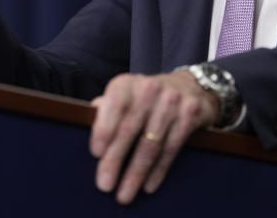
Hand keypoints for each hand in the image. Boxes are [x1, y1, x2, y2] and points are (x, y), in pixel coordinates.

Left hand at [89, 71, 218, 203]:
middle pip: (130, 129)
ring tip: (125, 193)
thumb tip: (86, 120)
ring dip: (136, 172)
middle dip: (115, 160)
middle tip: (105, 184)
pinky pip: (171, 148)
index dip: (104, 129)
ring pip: (151, 144)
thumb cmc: (145, 97)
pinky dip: (159, 170)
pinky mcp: (190, 115)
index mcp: (127, 84)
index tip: (97, 154)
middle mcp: (150, 88)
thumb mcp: (124, 95)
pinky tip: (148, 186)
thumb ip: (106, 108)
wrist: (188, 87)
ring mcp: (172, 102)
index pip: (114, 105)